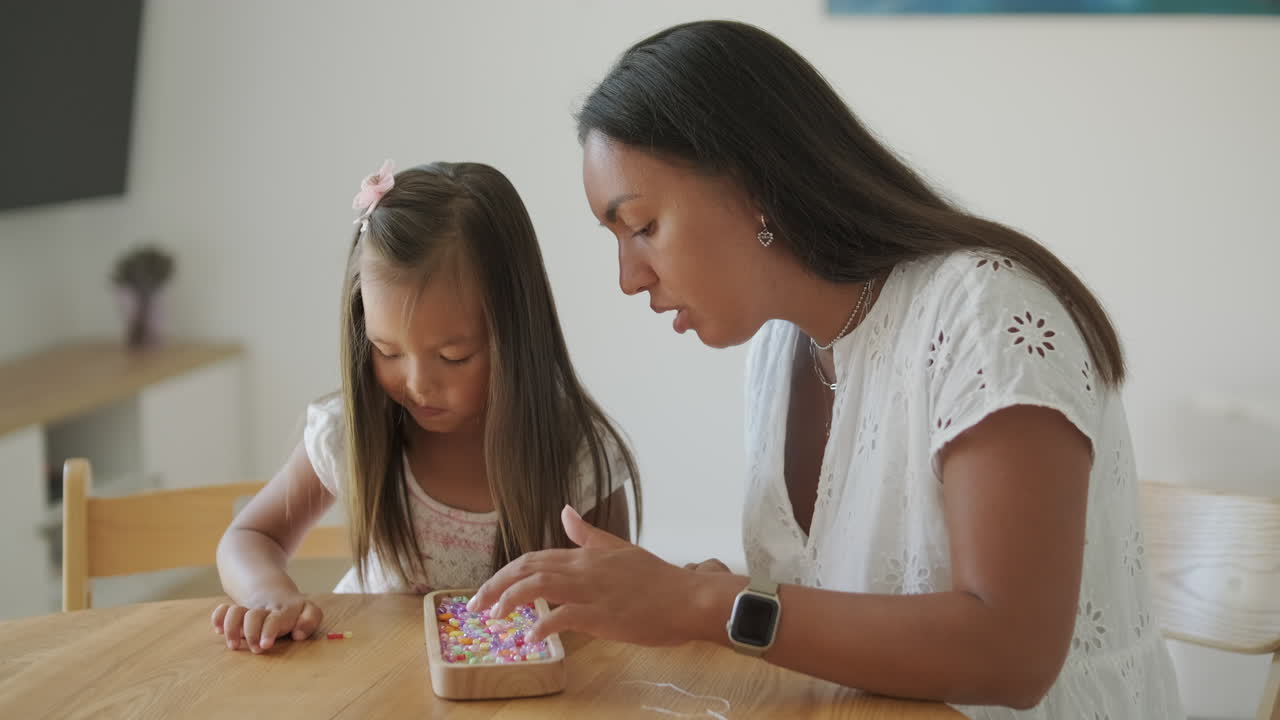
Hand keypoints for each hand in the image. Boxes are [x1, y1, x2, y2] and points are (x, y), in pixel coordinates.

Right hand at [211, 591, 322, 652]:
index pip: (277, 618)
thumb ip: (310, 620)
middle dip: (252, 634)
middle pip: (254, 617)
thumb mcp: (308, 610)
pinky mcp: (236, 611)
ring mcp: (249, 610)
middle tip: (256, 649)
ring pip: (236, 612)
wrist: (271, 589)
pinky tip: (218, 630)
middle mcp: (265, 610)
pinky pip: (222, 610)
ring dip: (232, 629)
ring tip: (234, 645)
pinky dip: (218, 618)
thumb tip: (299, 634)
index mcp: (284, 610)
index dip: (269, 630)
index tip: (265, 644)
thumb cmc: (293, 609)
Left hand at [467, 505, 735, 646]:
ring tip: (494, 619)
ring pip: (538, 586)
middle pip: (528, 569)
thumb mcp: (620, 548)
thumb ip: (589, 534)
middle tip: (475, 607)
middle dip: (496, 586)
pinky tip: (530, 636)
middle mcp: (583, 568)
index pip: (535, 559)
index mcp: (585, 556)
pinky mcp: (602, 614)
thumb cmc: (658, 580)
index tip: (488, 591)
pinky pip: (564, 616)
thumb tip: (566, 510)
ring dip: (509, 601)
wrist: (689, 598)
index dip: (506, 573)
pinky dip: (542, 624)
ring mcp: (592, 590)